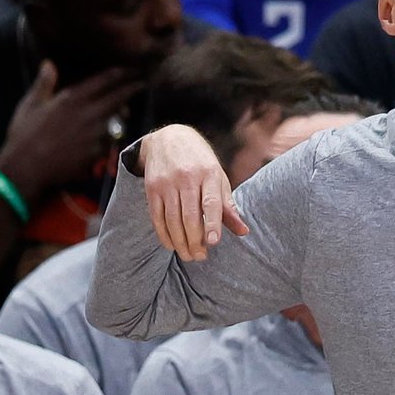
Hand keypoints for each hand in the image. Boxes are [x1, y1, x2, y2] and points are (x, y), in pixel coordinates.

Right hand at [0, 61, 141, 199]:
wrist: (27, 167)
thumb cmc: (24, 134)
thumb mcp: (30, 105)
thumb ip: (44, 83)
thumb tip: (48, 63)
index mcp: (71, 99)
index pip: (103, 81)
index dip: (121, 74)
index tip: (131, 70)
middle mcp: (87, 113)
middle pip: (119, 97)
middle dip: (132, 88)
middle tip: (141, 84)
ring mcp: (95, 133)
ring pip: (119, 119)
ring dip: (123, 114)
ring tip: (124, 111)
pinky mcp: (98, 150)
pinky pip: (112, 140)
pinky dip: (113, 136)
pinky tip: (111, 135)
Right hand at [139, 125, 248, 261]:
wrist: (169, 138)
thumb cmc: (201, 162)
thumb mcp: (219, 177)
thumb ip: (228, 206)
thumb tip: (243, 231)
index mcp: (209, 173)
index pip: (211, 203)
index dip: (212, 224)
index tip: (213, 242)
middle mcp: (187, 178)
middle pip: (190, 216)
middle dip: (195, 241)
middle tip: (201, 257)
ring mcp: (167, 183)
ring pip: (172, 219)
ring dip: (180, 242)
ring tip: (189, 255)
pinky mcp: (151, 188)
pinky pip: (156, 217)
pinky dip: (164, 234)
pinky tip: (172, 245)